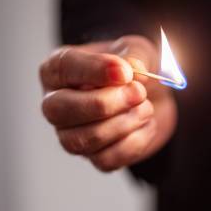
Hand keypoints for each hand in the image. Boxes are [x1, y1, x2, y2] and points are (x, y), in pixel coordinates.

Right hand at [39, 36, 176, 171]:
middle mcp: (56, 104)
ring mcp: (72, 134)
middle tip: (139, 93)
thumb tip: (133, 71)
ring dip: (123, 124)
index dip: (94, 70)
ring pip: (84, 140)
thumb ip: (135, 56)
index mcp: (58, 70)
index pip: (63, 67)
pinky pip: (105, 160)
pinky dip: (133, 143)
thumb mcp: (138, 50)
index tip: (125, 72)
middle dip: (104, 104)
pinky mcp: (94, 156)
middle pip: (61, 111)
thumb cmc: (134, 70)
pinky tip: (146, 125)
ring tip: (146, 107)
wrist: (153, 95)